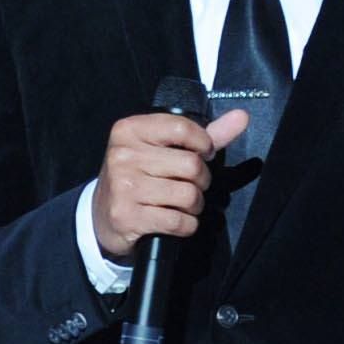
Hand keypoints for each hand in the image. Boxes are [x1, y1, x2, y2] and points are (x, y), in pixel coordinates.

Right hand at [89, 107, 250, 255]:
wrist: (102, 216)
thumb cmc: (137, 178)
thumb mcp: (161, 149)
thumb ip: (203, 133)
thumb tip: (240, 117)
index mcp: (130, 130)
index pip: (183, 128)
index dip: (203, 144)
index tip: (203, 154)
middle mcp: (123, 155)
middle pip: (191, 165)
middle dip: (201, 180)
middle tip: (190, 185)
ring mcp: (124, 187)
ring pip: (188, 195)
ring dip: (195, 205)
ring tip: (183, 204)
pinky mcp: (127, 216)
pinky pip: (178, 221)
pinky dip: (186, 225)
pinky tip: (176, 220)